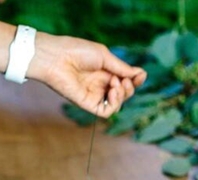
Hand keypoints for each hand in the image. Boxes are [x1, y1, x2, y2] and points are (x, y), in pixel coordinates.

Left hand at [29, 33, 146, 117]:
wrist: (56, 57)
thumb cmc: (77, 51)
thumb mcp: (104, 56)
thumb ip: (122, 68)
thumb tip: (141, 74)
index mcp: (105, 71)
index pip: (125, 80)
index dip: (135, 80)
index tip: (141, 75)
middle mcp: (100, 84)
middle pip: (124, 93)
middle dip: (130, 87)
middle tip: (123, 79)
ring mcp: (94, 95)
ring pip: (117, 104)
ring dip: (123, 95)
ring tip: (117, 84)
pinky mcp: (87, 104)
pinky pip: (106, 112)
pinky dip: (115, 104)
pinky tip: (113, 92)